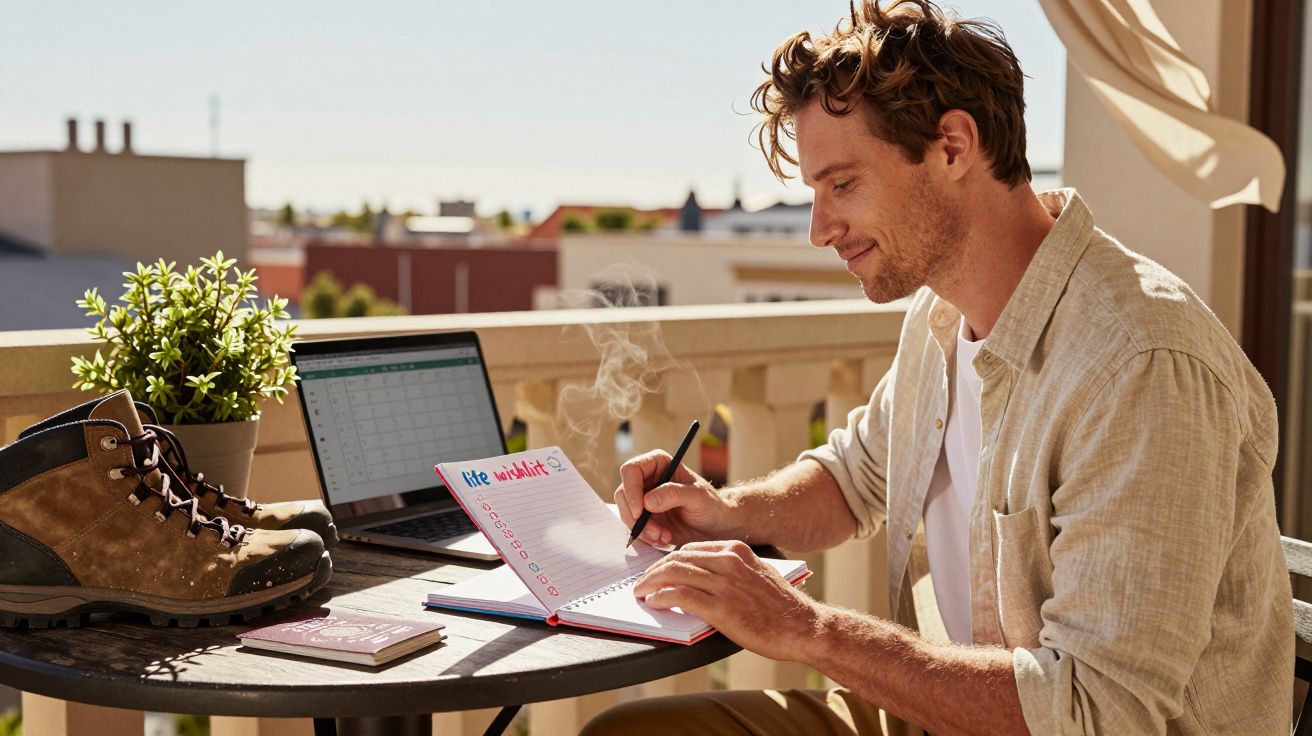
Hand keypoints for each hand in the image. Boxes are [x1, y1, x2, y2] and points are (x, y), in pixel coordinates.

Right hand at [615, 450, 734, 545]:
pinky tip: (664, 538)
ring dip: (642, 529)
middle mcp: (647, 479)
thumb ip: (673, 494)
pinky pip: (633, 526)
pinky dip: (645, 536)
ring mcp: (643, 498)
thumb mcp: (697, 497)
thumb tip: (647, 501)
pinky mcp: (644, 517)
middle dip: (636, 517)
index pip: (631, 470)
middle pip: (623, 493)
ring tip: (664, 537)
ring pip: (626, 512)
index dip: (631, 490)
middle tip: (655, 532)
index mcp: (658, 463)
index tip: (640, 512)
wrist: (716, 526)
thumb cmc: (712, 505)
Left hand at [633, 540, 820, 661]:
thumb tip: (703, 579)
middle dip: (654, 570)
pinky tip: (654, 602)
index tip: (658, 571)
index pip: (690, 550)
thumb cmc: (781, 607)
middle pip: (677, 558)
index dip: (668, 561)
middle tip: (642, 582)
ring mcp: (724, 583)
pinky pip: (680, 596)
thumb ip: (731, 572)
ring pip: (674, 573)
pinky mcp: (721, 607)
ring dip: (651, 582)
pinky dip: (662, 597)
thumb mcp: (756, 575)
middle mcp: (729, 561)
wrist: (803, 627)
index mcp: (737, 550)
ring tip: (641, 592)